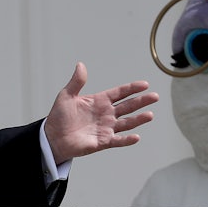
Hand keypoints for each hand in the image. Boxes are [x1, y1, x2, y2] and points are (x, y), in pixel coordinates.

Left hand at [44, 61, 158, 164]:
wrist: (52, 137)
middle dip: (141, 101)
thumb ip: (76, 82)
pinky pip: (117, 140)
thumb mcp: (66, 96)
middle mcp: (106, 114)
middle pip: (128, 106)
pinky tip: (136, 136)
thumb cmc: (59, 117)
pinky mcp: (102, 141)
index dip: (132, 88)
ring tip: (150, 115)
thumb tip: (81, 65)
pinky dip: (127, 140)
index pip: (119, 93)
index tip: (145, 84)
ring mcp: (106, 128)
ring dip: (138, 119)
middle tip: (155, 96)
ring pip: (126, 123)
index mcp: (99, 101)